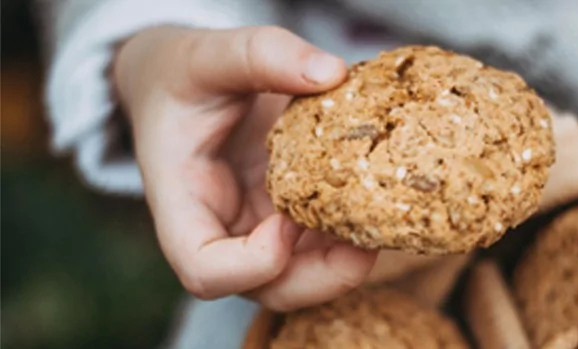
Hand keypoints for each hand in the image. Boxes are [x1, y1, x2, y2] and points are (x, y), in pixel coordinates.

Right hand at [112, 25, 377, 310]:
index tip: (287, 221)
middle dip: (323, 277)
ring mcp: (258, 229)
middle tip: (366, 239)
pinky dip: (354, 231)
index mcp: (183, 203)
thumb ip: (260, 54)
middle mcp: (222, 230)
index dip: (250, 264)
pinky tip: (380, 196)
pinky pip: (324, 244)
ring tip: (382, 215)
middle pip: (269, 289)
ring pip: (305, 276)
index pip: (205, 270)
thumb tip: (330, 72)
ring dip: (348, 260)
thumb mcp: (208, 54)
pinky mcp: (289, 217)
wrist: (182, 84)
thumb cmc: (183, 75)